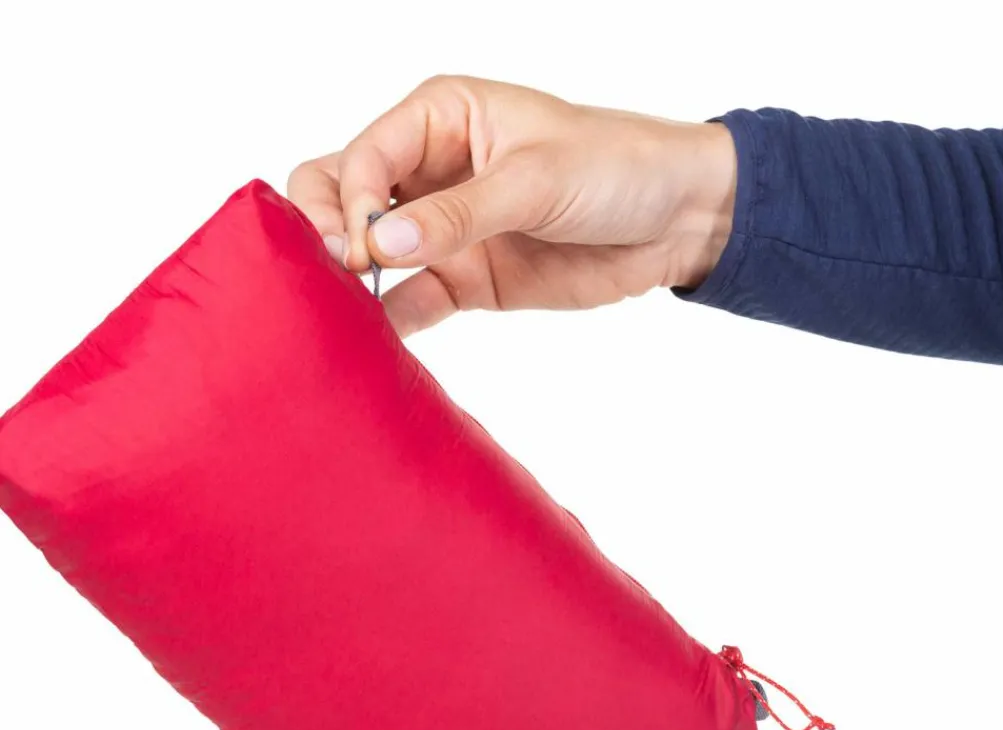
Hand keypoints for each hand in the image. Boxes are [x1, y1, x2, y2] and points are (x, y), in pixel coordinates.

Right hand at [288, 76, 736, 337]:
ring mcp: (443, 229)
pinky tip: (378, 338)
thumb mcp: (535, 179)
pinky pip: (412, 299)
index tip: (365, 247)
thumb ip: (457, 214)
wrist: (675, 220)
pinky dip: (392, 318)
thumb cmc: (615, 165)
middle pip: (341, 192)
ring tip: (342, 311)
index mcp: (440, 118)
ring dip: (350, 278)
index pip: (363, 156)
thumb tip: (379, 245)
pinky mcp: (465, 279)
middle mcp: (430, 171)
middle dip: (326, 227)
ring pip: (367, 250)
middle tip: (338, 268)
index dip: (352, 202)